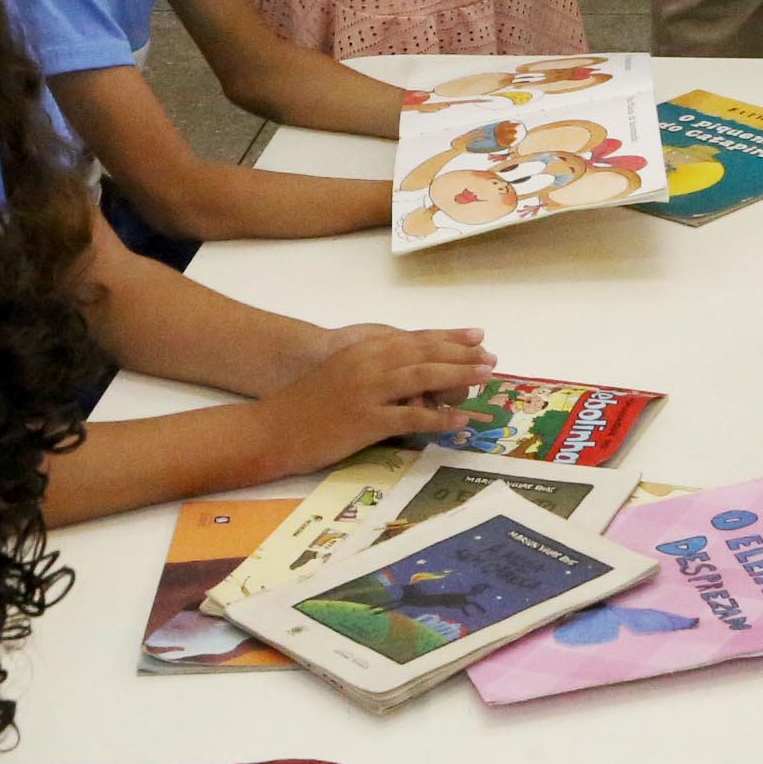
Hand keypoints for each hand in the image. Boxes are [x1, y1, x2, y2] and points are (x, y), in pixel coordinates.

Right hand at [251, 325, 493, 472]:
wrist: (271, 428)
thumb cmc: (304, 403)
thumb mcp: (340, 372)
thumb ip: (372, 366)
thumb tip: (408, 368)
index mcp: (363, 349)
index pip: (416, 338)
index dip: (449, 336)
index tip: (477, 335)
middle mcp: (368, 363)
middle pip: (425, 353)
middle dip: (462, 354)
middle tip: (492, 357)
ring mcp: (367, 391)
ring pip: (423, 377)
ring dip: (459, 376)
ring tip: (486, 378)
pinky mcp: (365, 420)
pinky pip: (412, 416)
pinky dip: (441, 417)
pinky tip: (462, 421)